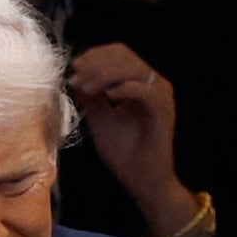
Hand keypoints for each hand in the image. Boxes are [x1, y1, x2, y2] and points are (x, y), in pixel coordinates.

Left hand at [68, 44, 189, 231]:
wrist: (142, 182)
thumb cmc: (124, 154)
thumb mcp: (99, 118)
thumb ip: (90, 96)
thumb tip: (74, 77)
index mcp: (139, 83)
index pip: (118, 54)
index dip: (94, 56)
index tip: (73, 68)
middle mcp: (153, 84)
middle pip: (124, 55)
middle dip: (95, 63)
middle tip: (76, 76)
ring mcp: (160, 96)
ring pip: (133, 68)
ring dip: (105, 74)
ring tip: (86, 88)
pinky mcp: (163, 111)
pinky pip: (144, 90)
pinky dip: (124, 89)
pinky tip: (107, 97)